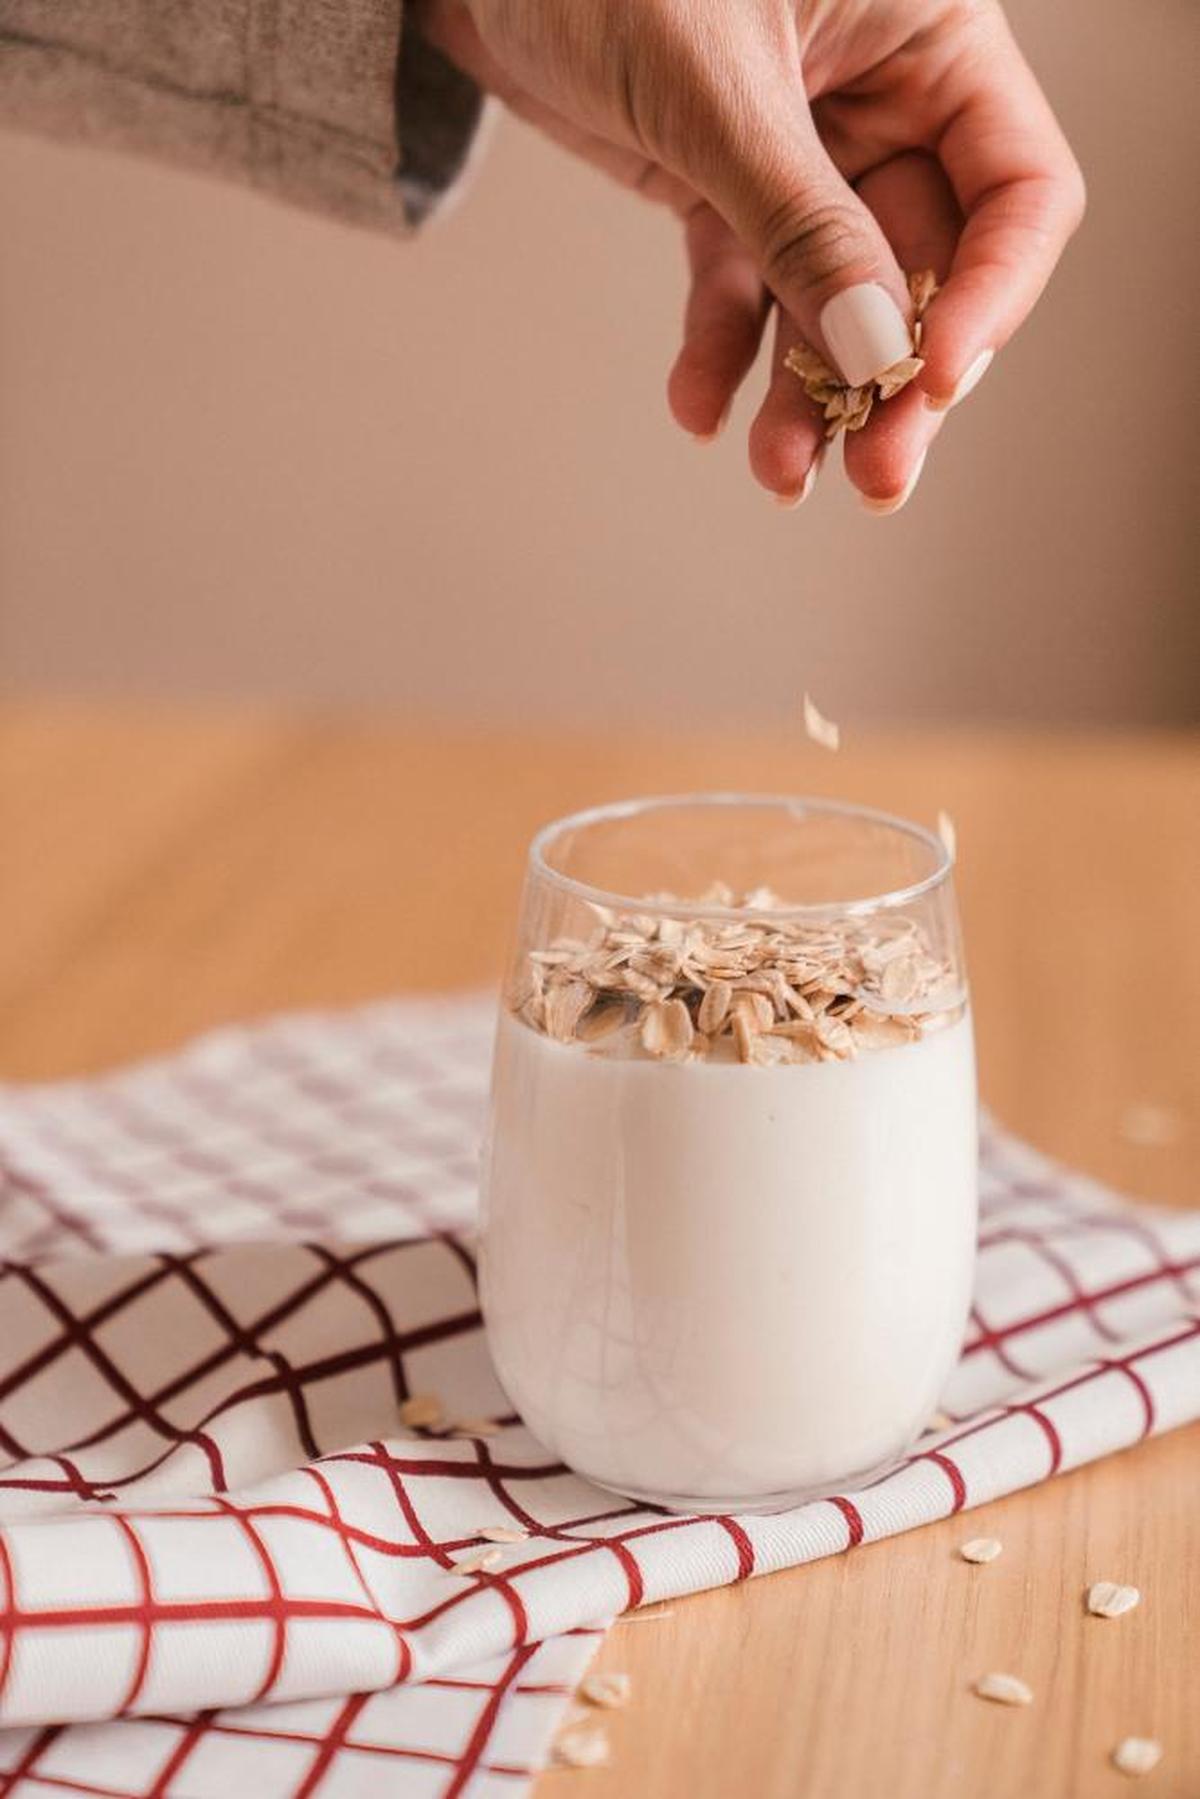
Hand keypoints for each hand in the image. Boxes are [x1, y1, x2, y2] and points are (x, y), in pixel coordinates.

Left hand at [419, 0, 1083, 510]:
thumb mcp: (716, 86)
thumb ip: (800, 220)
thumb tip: (875, 353)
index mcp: (930, 35)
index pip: (1016, 190)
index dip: (991, 295)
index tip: (933, 382)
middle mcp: (884, 99)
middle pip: (928, 271)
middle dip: (895, 381)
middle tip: (877, 481)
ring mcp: (804, 154)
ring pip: (833, 303)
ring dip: (809, 396)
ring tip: (778, 475)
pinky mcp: (722, 191)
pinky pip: (741, 291)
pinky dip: (720, 351)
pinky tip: (697, 410)